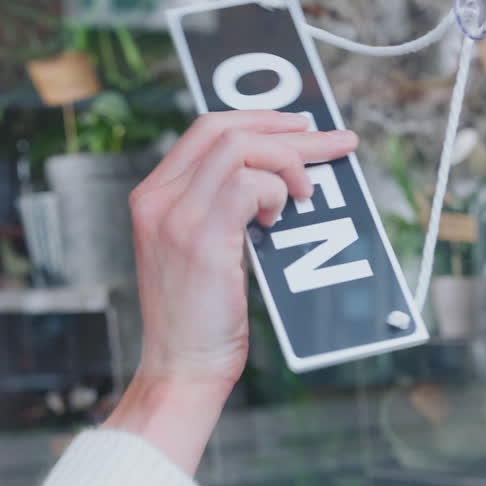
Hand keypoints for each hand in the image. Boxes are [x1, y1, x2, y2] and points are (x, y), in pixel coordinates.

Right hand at [104, 111, 357, 472]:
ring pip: (241, 148)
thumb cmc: (197, 319)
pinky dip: (277, 194)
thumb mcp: (195, 248)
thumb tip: (273, 175)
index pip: (206, 129)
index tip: (301, 126)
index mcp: (152, 196)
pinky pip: (250, 185)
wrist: (180, 368)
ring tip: (305, 196)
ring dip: (288, 164)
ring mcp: (176, 216)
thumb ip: (217, 208)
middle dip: (289, 131)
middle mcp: (157, 198)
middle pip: (226, 128)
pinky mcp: (201, 239)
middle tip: (333, 143)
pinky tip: (278, 221)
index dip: (260, 118)